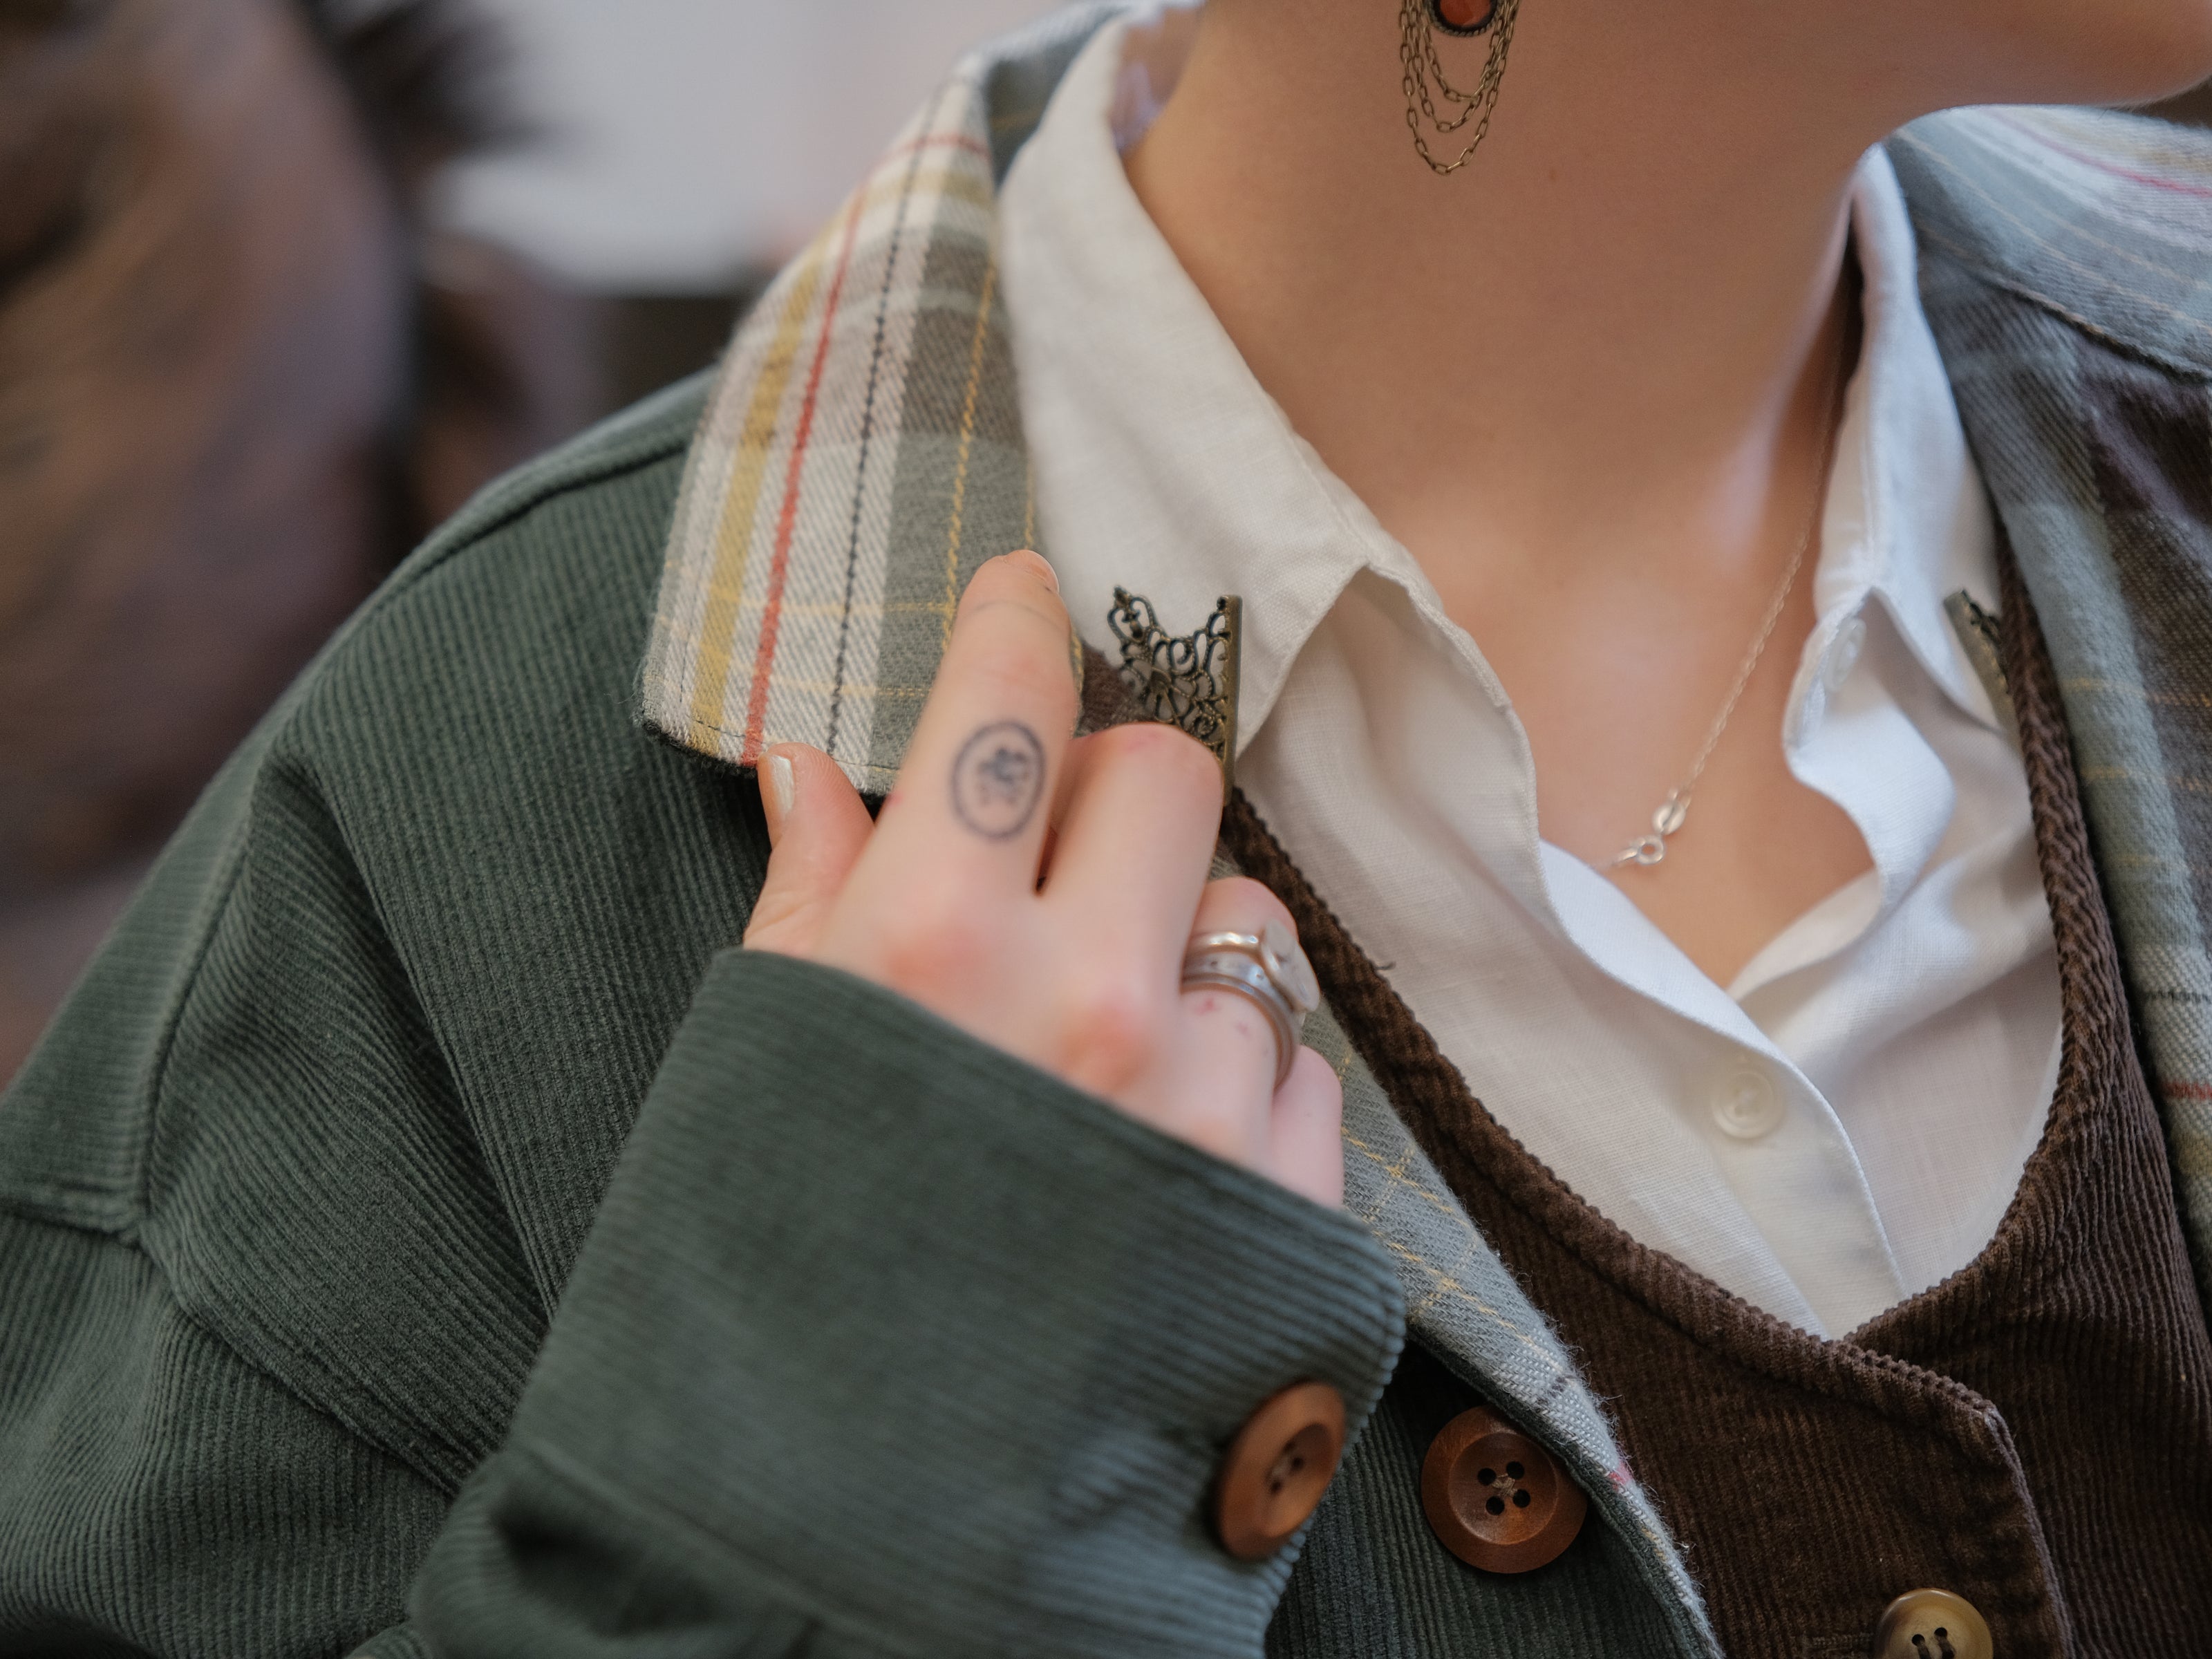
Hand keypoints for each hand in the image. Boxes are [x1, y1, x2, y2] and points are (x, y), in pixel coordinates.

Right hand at [742, 550, 1343, 1207]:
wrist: (884, 1524)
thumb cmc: (790, 1262)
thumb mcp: (766, 1063)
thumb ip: (808, 899)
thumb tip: (806, 765)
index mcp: (931, 949)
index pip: (1008, 702)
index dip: (1017, 622)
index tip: (1024, 596)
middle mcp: (1088, 1005)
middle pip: (1170, 771)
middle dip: (1114, 794)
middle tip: (1059, 868)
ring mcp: (1203, 1107)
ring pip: (1250, 922)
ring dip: (1180, 958)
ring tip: (1101, 1063)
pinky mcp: (1284, 1203)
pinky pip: (1300, 1067)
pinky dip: (1235, 1086)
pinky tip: (1154, 1155)